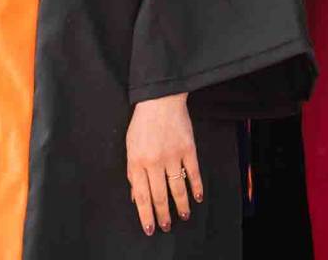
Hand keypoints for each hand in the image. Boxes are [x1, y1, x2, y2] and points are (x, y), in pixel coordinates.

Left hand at [126, 93, 202, 234]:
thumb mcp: (130, 147)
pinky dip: (196, 186)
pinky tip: (197, 197)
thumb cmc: (142, 124)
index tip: (150, 228)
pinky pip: (193, 172)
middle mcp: (154, 162)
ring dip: (181, 205)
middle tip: (167, 227)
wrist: (160, 100)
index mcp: (137, 162)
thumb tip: (136, 196)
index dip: (145, 215)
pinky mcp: (188, 148)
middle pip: (159, 196)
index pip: (142, 196)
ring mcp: (172, 155)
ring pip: (177, 188)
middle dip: (163, 215)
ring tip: (183, 216)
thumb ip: (132, 173)